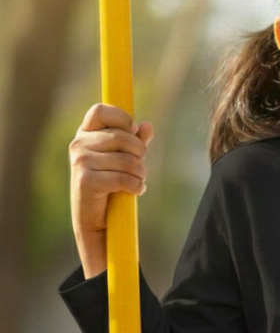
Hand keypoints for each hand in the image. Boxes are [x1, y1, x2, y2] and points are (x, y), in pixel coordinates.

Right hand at [69, 103, 153, 277]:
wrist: (96, 221)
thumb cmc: (109, 187)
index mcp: (85, 135)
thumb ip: (134, 142)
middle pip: (122, 136)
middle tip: (140, 166)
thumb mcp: (122, 160)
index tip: (132, 132)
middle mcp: (78, 145)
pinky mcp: (86, 181)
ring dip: (140, 172)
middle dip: (139, 152)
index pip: (101, 110)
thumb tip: (147, 126)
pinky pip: (123, 177)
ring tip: (138, 180)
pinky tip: (136, 191)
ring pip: (126, 159)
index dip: (122, 118)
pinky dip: (136, 186)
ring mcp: (80, 162)